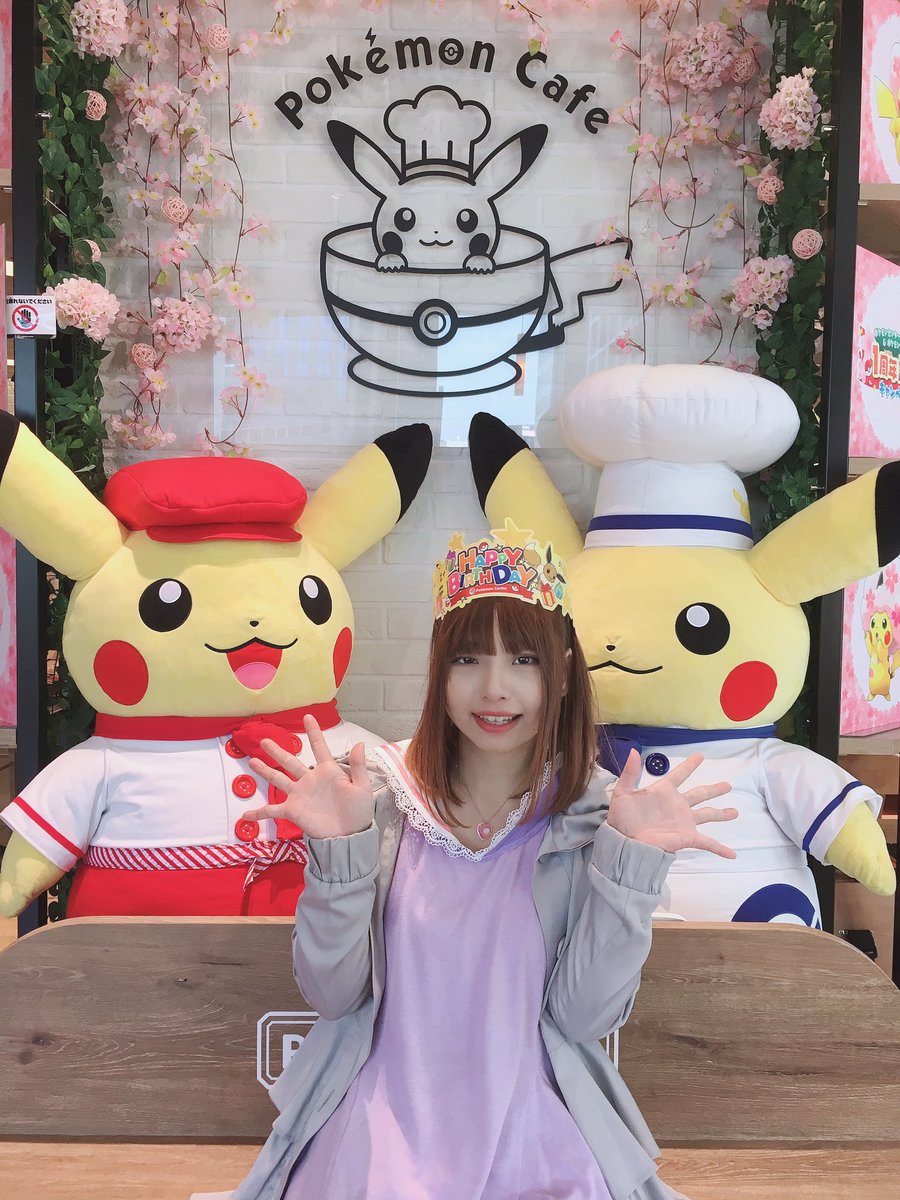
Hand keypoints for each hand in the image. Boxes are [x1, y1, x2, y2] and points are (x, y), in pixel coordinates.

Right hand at [243, 715, 374, 839]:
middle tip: (264, 740)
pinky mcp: (293, 810)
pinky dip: (259, 812)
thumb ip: (358, 766)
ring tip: (252, 761)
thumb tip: (360, 743)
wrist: (349, 836)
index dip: (314, 732)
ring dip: (265, 771)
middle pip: (290, 761)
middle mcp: (310, 780)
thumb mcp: (362, 787)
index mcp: (327, 771)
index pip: (319, 747)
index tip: (307, 717)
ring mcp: (299, 795)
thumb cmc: (358, 811)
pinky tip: (245, 815)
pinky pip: (273, 810)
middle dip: (277, 751)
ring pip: (278, 779)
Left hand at [607, 750, 737, 858]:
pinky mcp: (686, 837)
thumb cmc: (622, 818)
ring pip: (707, 814)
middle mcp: (677, 805)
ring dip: (721, 813)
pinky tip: (732, 854)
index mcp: (663, 792)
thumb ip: (629, 772)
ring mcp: (684, 821)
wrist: (624, 842)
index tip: (700, 756)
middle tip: (728, 785)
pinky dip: (720, 848)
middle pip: (700, 794)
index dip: (689, 765)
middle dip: (714, 790)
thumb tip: (634, 751)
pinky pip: (707, 842)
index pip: (679, 774)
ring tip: (735, 812)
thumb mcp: (623, 792)